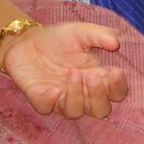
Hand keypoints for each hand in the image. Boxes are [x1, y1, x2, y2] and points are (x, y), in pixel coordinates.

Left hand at [0, 21, 128, 117]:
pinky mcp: (40, 98)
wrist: (26, 39)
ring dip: (76, 95)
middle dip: (99, 96)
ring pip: (75, 112)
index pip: (116, 93)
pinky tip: (53, 90)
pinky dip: (50, 101)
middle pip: (100, 110)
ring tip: (72, 72)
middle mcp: (81, 93)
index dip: (118, 87)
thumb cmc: (58, 38)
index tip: (116, 71)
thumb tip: (117, 42)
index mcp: (96, 77)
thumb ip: (100, 35)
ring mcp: (60, 98)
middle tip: (92, 76)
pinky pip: (46, 108)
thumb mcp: (81, 31)